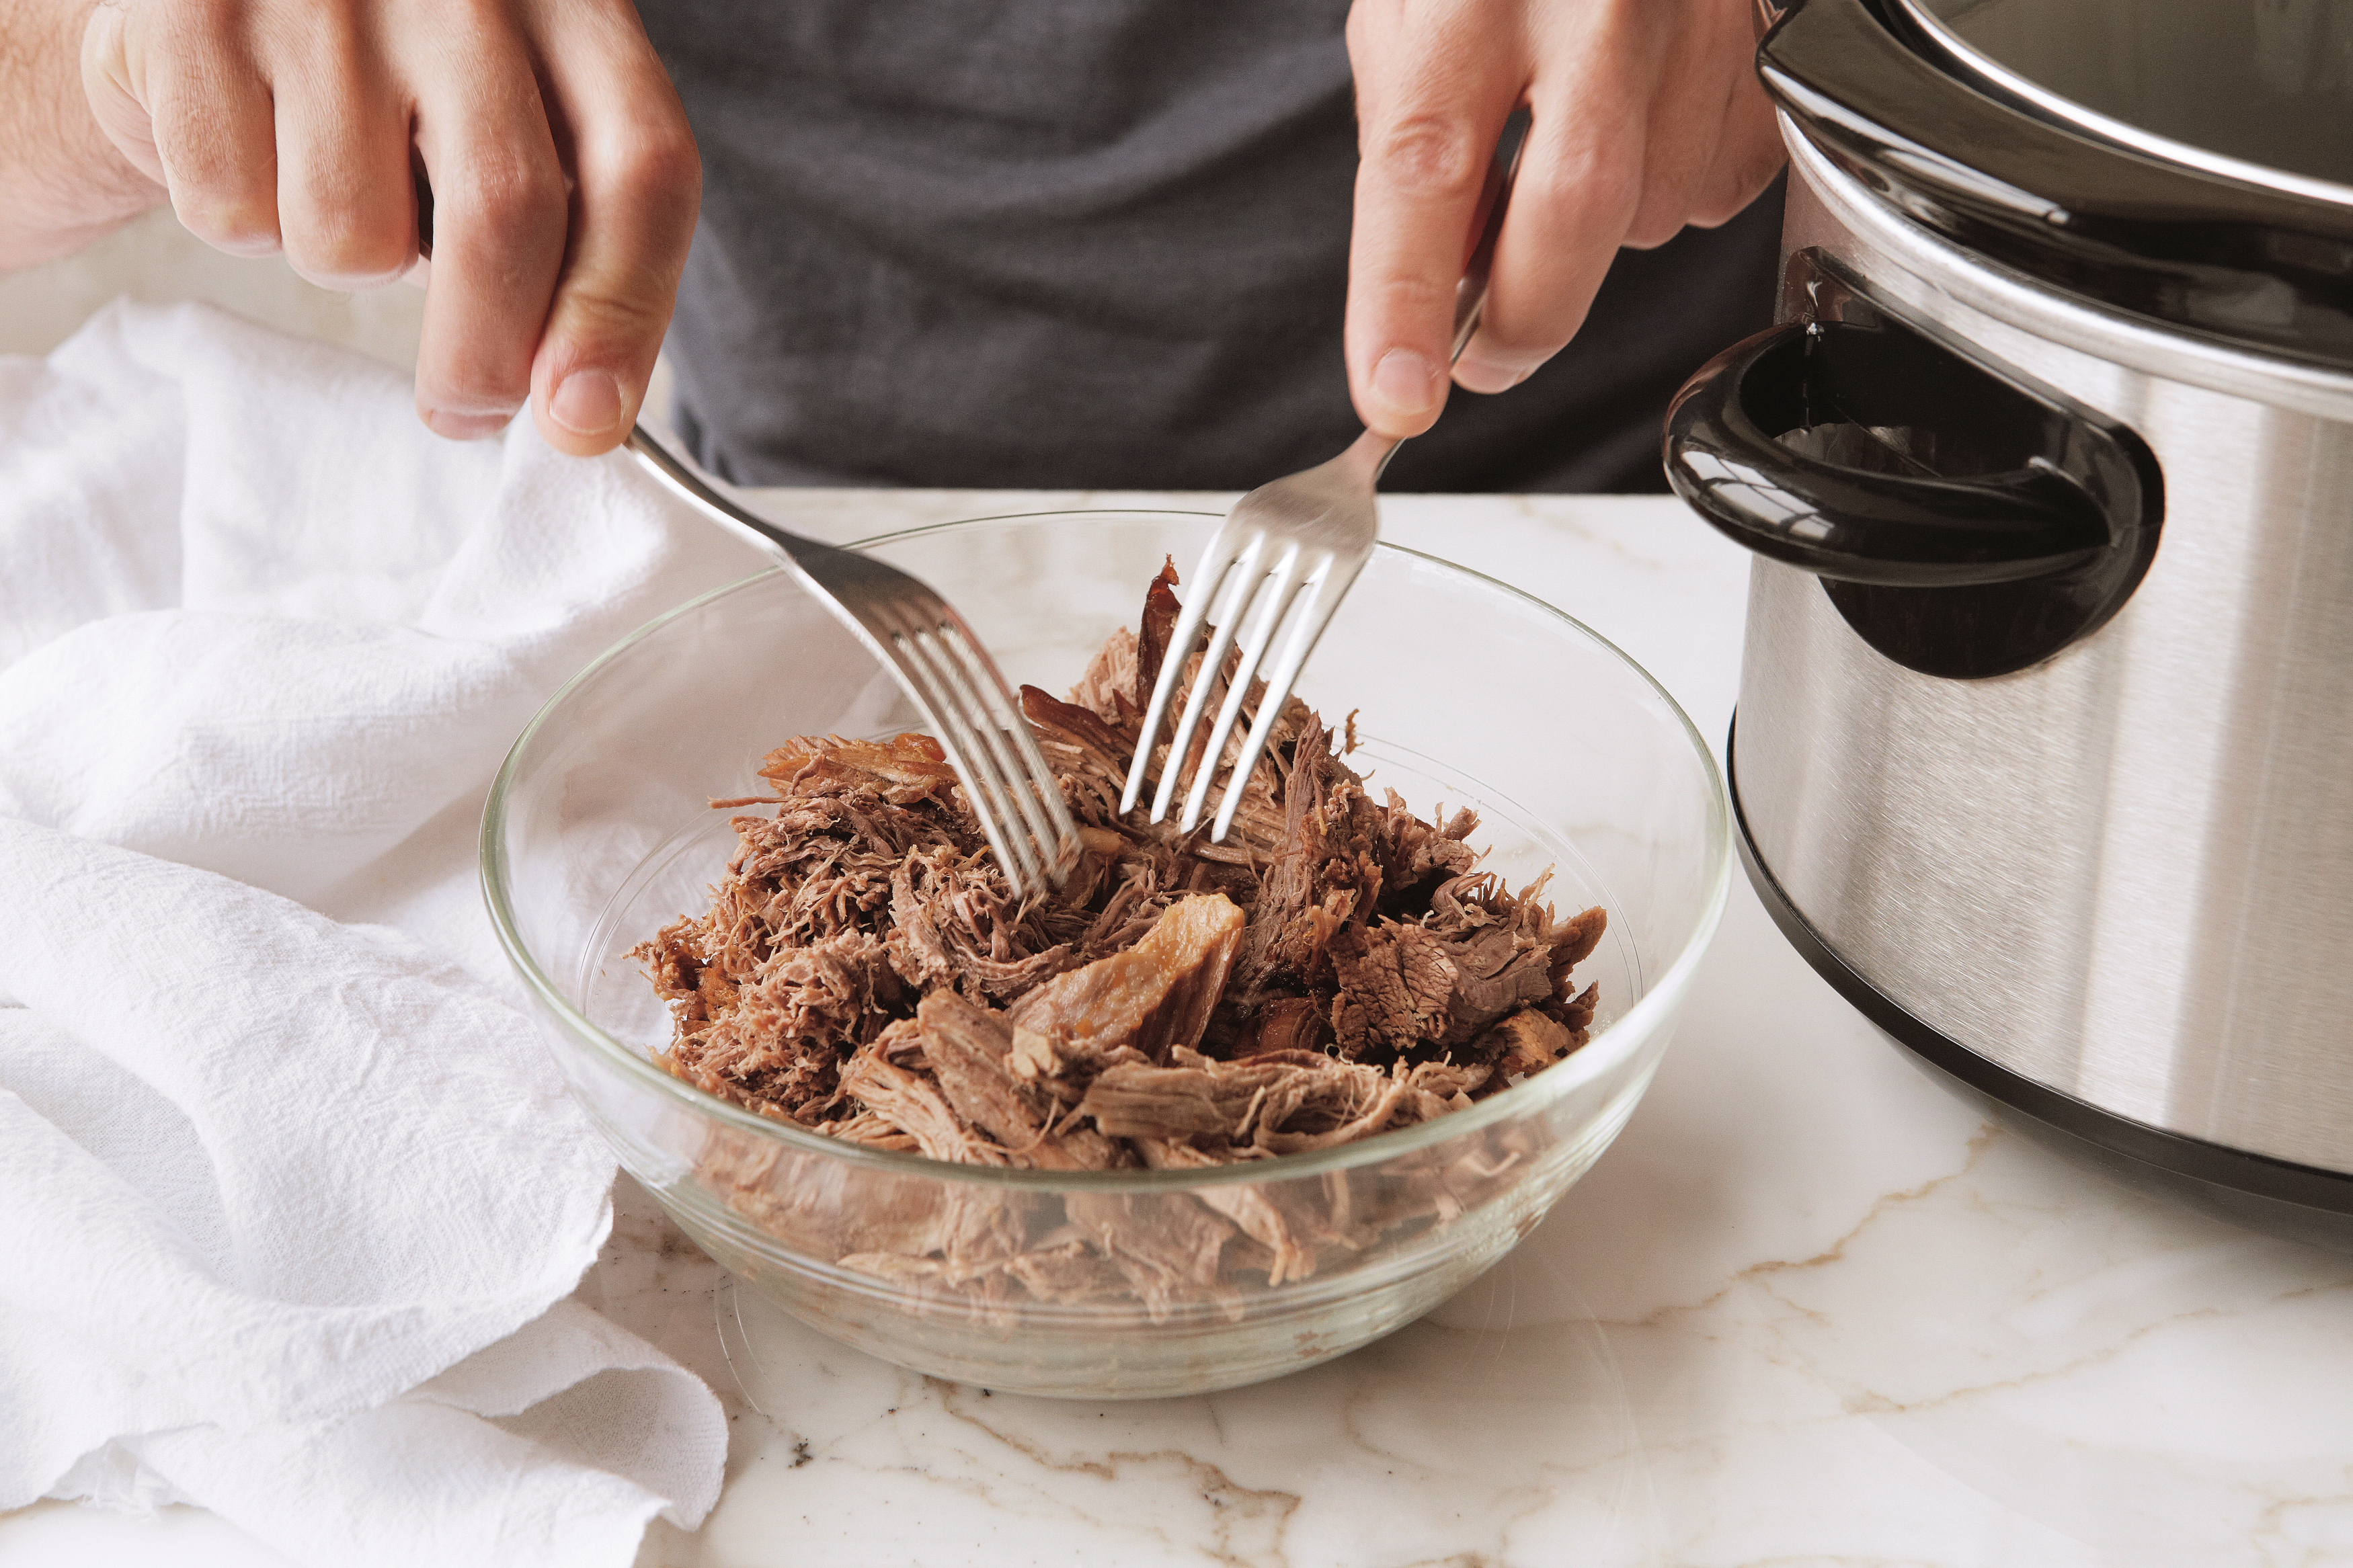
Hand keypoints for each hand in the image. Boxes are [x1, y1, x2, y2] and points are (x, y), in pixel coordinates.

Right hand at [77, 0, 698, 454]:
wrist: (220, 2)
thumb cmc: (394, 91)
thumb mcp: (512, 131)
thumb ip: (570, 241)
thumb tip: (584, 408)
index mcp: (570, 5)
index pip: (641, 167)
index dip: (621, 311)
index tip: (585, 418)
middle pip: (506, 209)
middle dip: (486, 353)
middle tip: (466, 409)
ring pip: (354, 234)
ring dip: (349, 266)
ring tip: (336, 190)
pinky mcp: (197, 13)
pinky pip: (236, 207)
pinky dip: (245, 225)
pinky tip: (257, 152)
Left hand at [1344, 0, 1784, 437]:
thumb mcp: (1415, 11)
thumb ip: (1413, 141)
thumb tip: (1432, 286)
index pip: (1425, 172)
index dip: (1406, 304)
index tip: (1396, 396)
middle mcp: (1597, 1)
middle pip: (1572, 218)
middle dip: (1524, 322)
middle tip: (1482, 354)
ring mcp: (1697, 25)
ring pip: (1648, 215)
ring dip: (1595, 232)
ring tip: (1568, 142)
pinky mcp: (1768, 61)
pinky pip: (1713, 189)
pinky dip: (1665, 187)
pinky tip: (1642, 117)